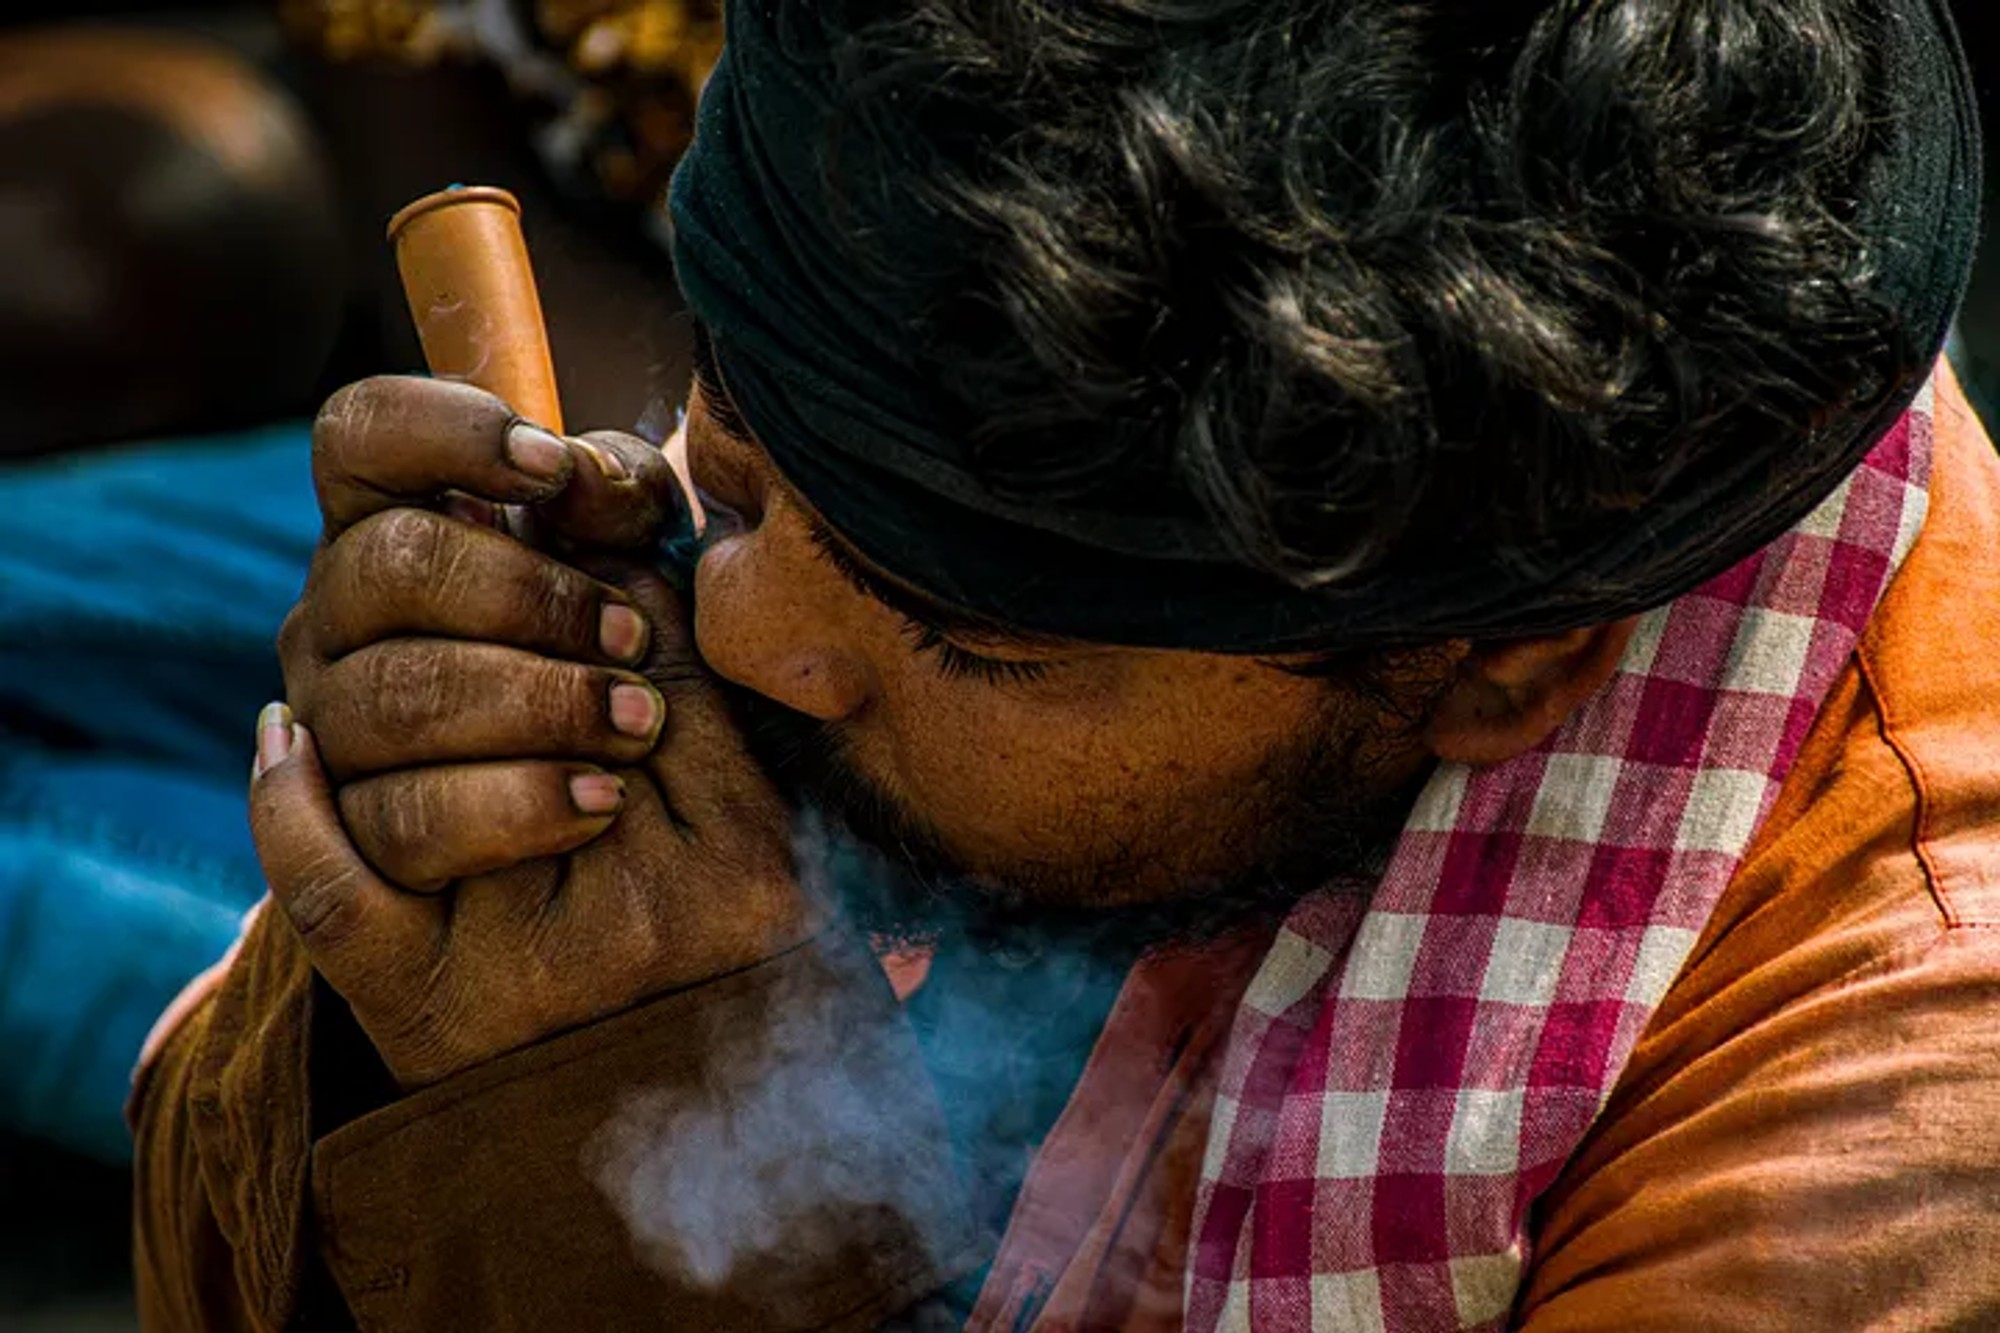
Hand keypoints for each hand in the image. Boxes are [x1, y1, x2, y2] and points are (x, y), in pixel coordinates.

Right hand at [263, 376, 820, 1087]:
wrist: (682, 951)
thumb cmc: (668, 737)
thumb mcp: (665, 613)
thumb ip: (624, 516)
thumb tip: (589, 475)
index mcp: (403, 560)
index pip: (358, 440)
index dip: (441, 428)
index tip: (552, 471)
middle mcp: (343, 657)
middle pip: (376, 573)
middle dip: (524, 599)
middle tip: (631, 652)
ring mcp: (339, 780)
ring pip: (375, 712)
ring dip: (526, 715)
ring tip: (636, 745)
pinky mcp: (369, 926)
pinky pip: (325, 876)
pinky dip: (441, 832)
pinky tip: (575, 811)